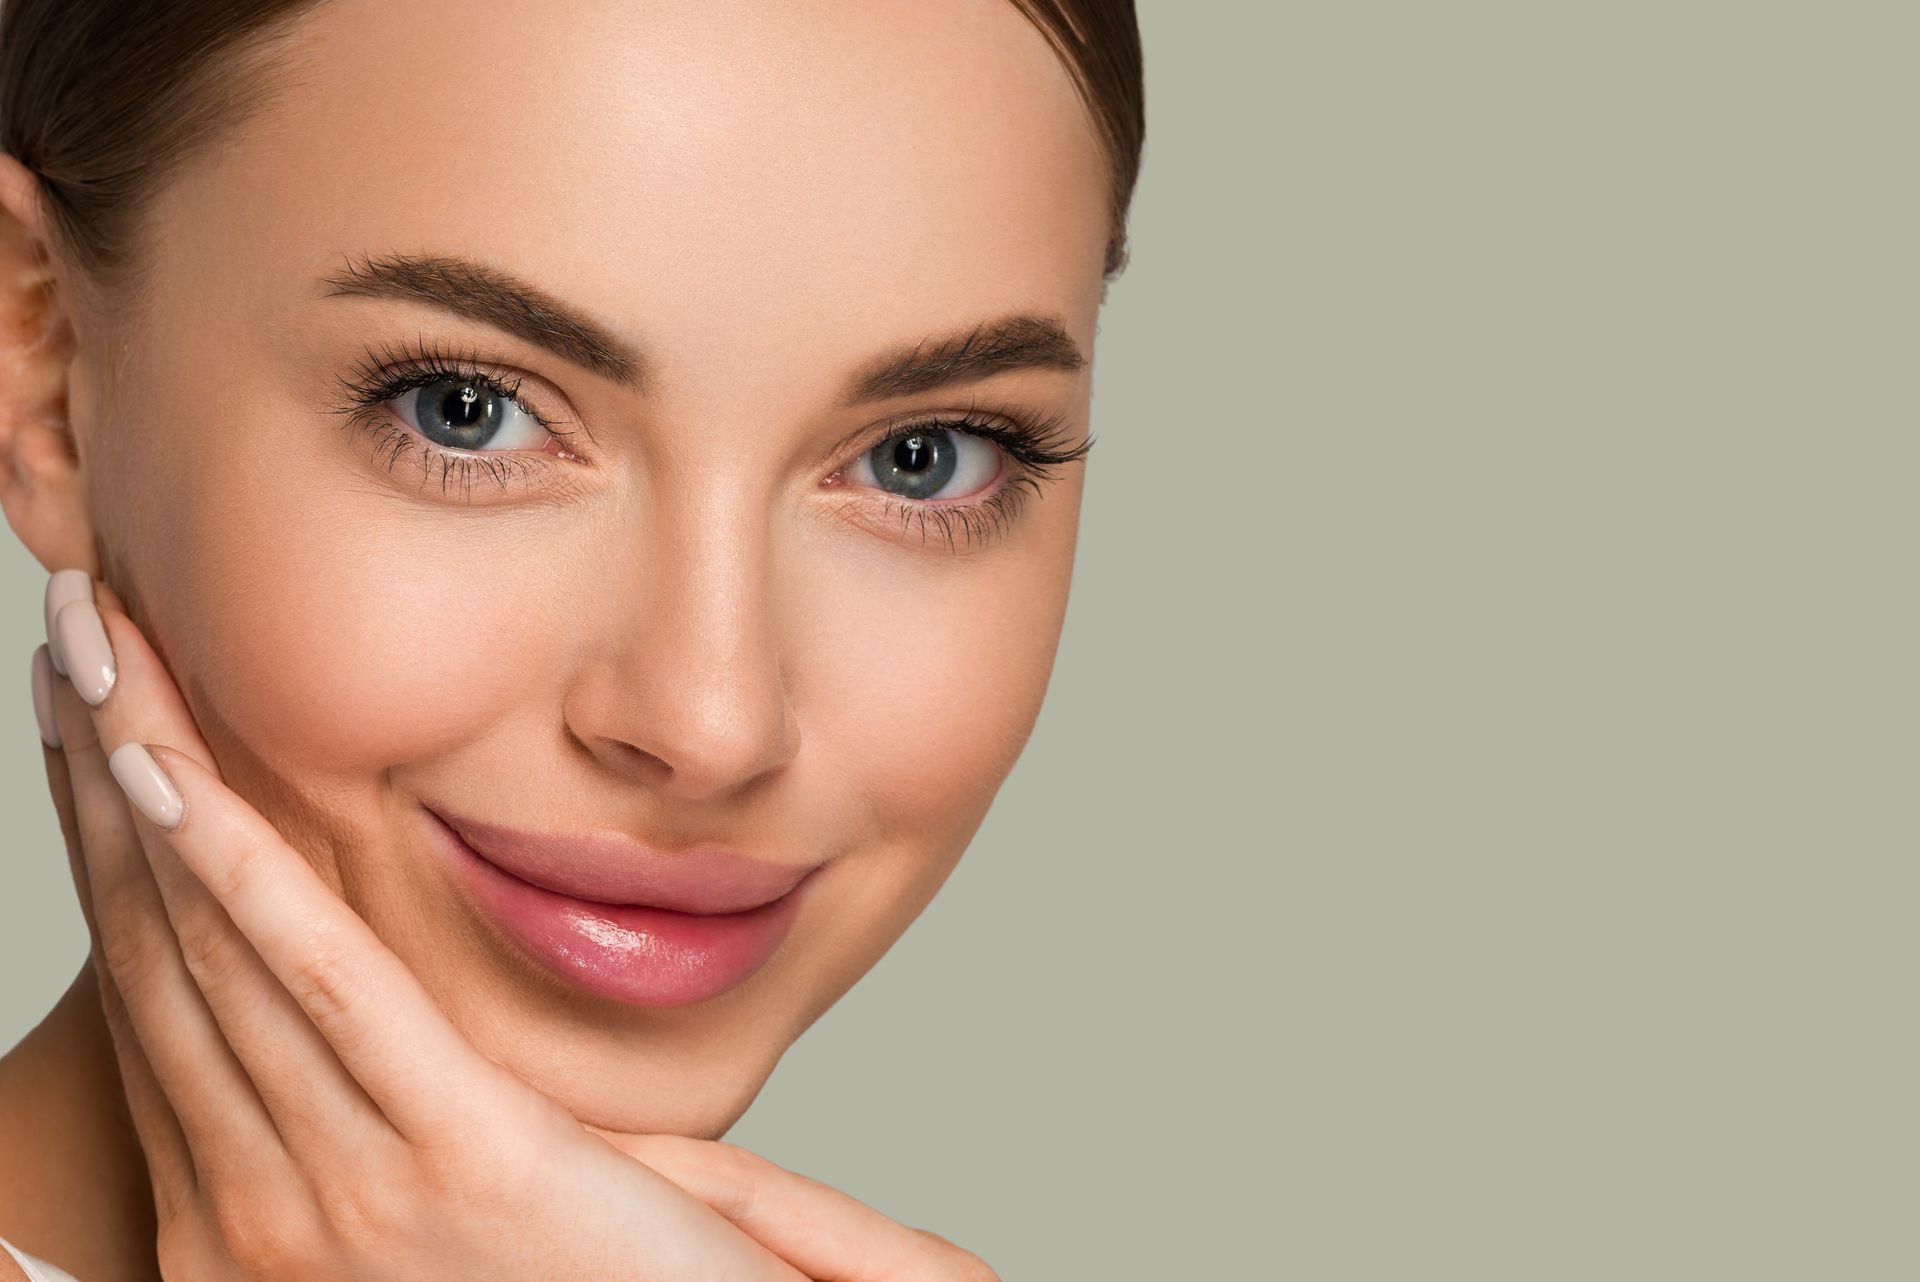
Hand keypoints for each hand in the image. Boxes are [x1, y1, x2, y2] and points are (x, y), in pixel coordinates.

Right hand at [30, 569, 998, 1281]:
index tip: (96, 722)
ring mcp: (346, 1191)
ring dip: (146, 780)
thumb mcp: (461, 1211)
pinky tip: (175, 774)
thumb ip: (408, 1125)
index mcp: (257, 1210)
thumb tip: (382, 1027)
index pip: (163, 992)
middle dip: (107, 777)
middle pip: (166, 944)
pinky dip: (237, 873)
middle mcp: (265, 1205)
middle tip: (74, 638)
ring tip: (99, 649)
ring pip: (214, 943)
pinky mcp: (455, 1161)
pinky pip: (321, 988)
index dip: (118, 845)